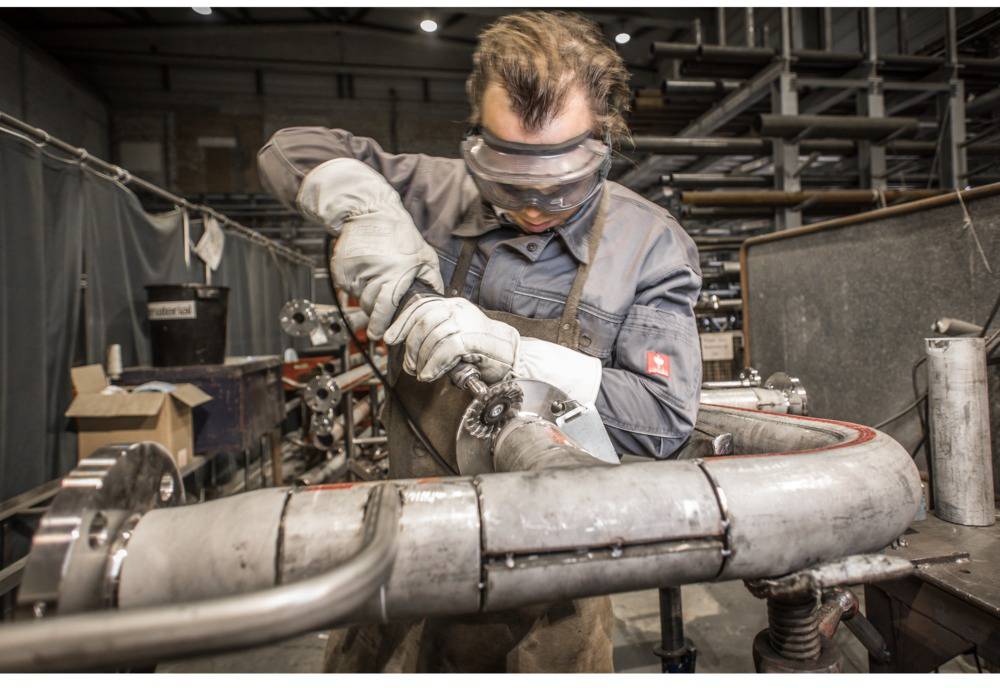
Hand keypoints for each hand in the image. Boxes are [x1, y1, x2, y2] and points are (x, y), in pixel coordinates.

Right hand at [298, 159, 443, 338]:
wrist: (370, 211)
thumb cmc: (399, 233)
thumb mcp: (425, 254)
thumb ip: (433, 280)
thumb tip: (437, 301)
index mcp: (395, 272)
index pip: (386, 308)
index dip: (382, 324)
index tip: (380, 336)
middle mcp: (373, 273)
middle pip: (370, 307)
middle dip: (376, 311)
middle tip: (382, 306)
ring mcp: (355, 271)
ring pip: (359, 298)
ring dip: (367, 296)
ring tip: (376, 279)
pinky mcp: (341, 268)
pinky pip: (348, 288)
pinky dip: (356, 285)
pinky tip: (366, 271)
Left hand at [383, 297, 519, 382]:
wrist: (514, 357)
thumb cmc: (485, 351)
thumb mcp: (457, 337)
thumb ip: (437, 335)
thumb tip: (410, 346)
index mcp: (454, 305)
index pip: (421, 306)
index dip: (401, 323)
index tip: (390, 339)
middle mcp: (459, 309)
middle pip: (422, 322)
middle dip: (410, 346)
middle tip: (410, 366)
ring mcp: (466, 322)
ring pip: (431, 336)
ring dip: (421, 359)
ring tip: (422, 373)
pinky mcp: (472, 339)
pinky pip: (444, 350)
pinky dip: (433, 365)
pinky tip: (430, 374)